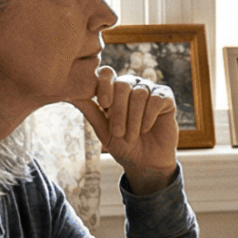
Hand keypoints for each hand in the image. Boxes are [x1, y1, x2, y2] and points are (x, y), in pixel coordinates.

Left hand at [79, 64, 179, 193]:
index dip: (104, 86)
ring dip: (134, 118)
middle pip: (123, 84)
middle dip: (119, 111)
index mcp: (114, 90)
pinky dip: (149, 116)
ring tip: (132, 136)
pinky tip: (146, 128)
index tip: (104, 105)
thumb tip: (71, 95)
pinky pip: (156, 99)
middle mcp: (132, 86)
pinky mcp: (166, 98)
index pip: (107, 73)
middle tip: (118, 133)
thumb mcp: (103, 131)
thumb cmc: (124, 146)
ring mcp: (150, 90)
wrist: (146, 163)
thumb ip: (91, 112)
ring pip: (139, 93)